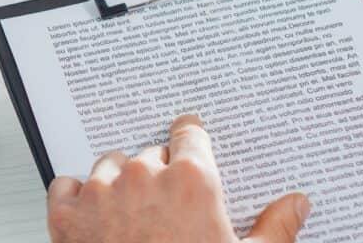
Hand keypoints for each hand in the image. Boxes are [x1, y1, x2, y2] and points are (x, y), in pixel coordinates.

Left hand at [46, 115, 310, 242]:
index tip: (190, 139)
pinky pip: (65, 185)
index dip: (191, 141)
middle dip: (159, 175)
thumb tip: (297, 204)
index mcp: (191, 181)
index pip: (189, 134)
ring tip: (133, 218)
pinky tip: (92, 218)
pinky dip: (76, 197)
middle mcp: (142, 177)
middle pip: (150, 155)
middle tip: (168, 208)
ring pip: (108, 167)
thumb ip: (275, 229)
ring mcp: (100, 193)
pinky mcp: (66, 215)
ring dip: (118, 184)